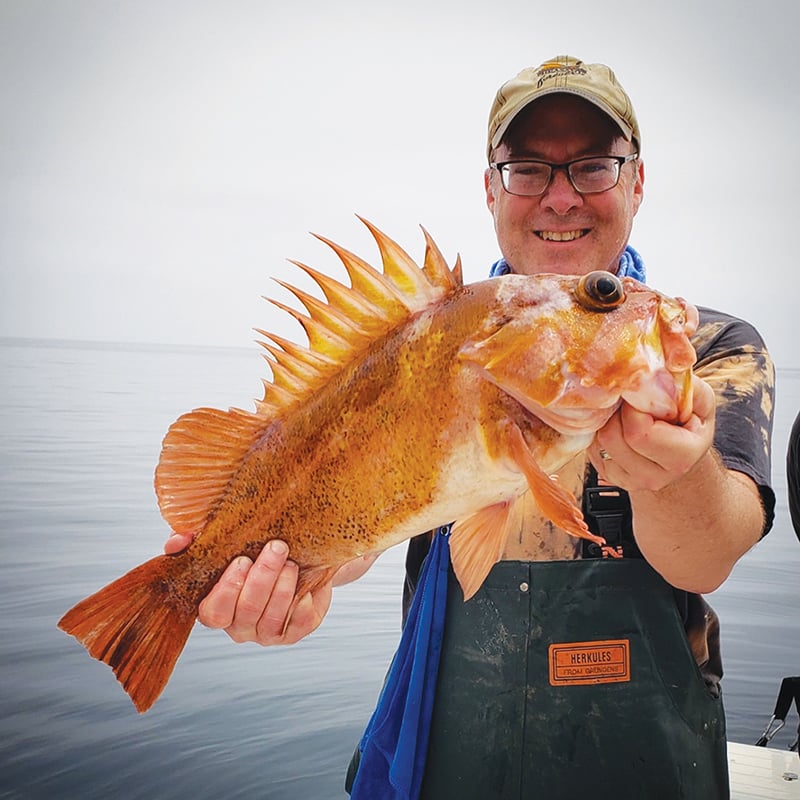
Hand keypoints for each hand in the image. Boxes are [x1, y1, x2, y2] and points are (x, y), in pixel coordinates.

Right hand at [163, 534, 376, 644]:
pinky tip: (308, 585)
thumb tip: (178, 540)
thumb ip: (194, 541)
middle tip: (276, 548)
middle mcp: (240, 625)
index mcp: (217, 606)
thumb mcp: (224, 541)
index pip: (213, 612)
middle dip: (262, 579)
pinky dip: (305, 604)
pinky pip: (299, 625)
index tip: (242, 560)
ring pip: (272, 618)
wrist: (298, 556)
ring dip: (283, 587)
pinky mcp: (294, 632)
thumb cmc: (252, 550)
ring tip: (291, 562)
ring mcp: (266, 632)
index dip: (227, 590)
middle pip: (247, 611)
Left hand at [589, 374, 715, 492]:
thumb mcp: (700, 403)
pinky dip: (600, 430)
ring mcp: (629, 481)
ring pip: (599, 441)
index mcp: (680, 458)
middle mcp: (654, 477)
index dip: (636, 406)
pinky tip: (617, 424)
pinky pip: (591, 447)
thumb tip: (666, 371)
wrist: (681, 457)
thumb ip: (687, 388)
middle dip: (618, 411)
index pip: (639, 431)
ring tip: (625, 411)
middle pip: (612, 436)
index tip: (643, 396)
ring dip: (607, 419)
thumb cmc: (689, 425)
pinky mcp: (609, 477)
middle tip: (630, 400)